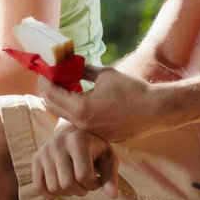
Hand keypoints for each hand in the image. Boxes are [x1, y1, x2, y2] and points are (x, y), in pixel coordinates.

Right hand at [33, 121, 120, 198]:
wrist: (75, 134)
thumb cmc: (96, 149)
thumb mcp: (108, 160)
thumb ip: (111, 177)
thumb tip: (113, 196)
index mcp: (78, 140)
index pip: (83, 176)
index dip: (93, 184)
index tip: (97, 178)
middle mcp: (58, 143)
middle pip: (66, 184)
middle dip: (80, 190)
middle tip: (86, 183)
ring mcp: (44, 151)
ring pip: (54, 188)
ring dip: (68, 192)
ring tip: (76, 182)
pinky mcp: (36, 158)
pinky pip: (39, 187)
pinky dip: (51, 193)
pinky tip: (62, 185)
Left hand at [38, 66, 168, 145]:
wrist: (156, 110)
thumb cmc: (132, 89)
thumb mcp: (105, 74)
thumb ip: (83, 70)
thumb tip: (70, 63)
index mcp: (81, 107)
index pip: (51, 93)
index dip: (45, 80)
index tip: (44, 70)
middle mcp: (82, 123)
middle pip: (53, 107)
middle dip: (49, 91)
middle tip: (50, 78)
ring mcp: (91, 132)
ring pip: (66, 116)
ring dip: (62, 101)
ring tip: (66, 86)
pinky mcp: (100, 136)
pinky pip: (81, 122)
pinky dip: (77, 110)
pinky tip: (83, 99)